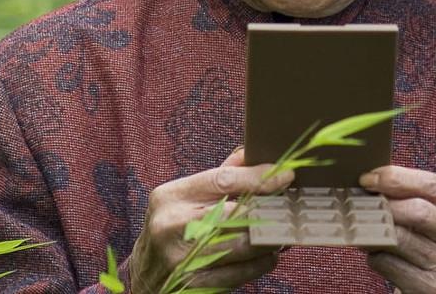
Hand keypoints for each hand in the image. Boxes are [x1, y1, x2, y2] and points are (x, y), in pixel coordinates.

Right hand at [128, 148, 294, 293]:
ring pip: (245, 245)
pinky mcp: (194, 285)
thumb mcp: (184, 198)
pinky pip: (242, 273)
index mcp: (171, 196)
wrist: (145, 276)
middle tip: (290, 207)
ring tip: (283, 232)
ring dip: (271, 238)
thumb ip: (218, 176)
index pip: (223, 180)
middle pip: (238, 213)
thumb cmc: (172, 229)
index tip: (286, 175)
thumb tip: (252, 153)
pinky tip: (268, 255)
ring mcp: (182, 259)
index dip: (259, 177)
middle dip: (270, 210)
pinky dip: (262, 263)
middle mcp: (172, 226)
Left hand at [358, 165, 435, 293]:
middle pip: (417, 211)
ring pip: (399, 238)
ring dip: (373, 230)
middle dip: (384, 204)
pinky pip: (389, 263)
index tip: (368, 177)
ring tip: (363, 225)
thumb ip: (415, 195)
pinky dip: (375, 255)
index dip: (396, 178)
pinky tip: (377, 252)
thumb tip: (373, 178)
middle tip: (360, 202)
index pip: (432, 184)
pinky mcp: (433, 288)